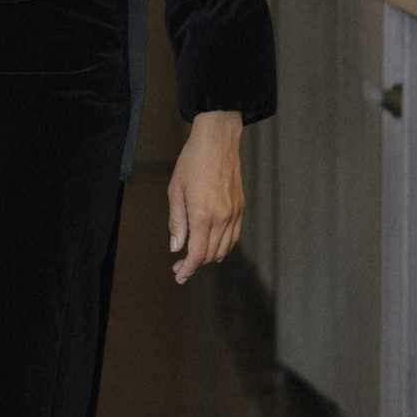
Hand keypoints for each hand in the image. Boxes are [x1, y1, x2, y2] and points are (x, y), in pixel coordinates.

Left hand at [167, 111, 243, 282]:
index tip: (179, 275)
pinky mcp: (240, 207)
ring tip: (194, 257)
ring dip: (209, 257)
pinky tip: (214, 246)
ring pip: (224, 248)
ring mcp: (234, 213)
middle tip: (180, 265)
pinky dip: (224, 246)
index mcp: (203, 214)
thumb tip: (176, 246)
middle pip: (211, 254)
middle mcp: (222, 217)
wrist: (218, 141)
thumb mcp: (176, 190)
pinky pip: (234, 236)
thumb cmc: (193, 161)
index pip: (198, 254)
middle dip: (195, 264)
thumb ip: (177, 222)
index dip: (188, 269)